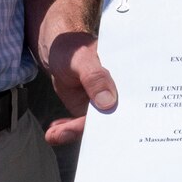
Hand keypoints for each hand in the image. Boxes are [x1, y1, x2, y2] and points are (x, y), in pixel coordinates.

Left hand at [40, 29, 117, 146]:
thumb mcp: (82, 60)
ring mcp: (100, 103)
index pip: (128, 104)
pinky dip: (66, 129)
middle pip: (111, 120)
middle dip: (92, 133)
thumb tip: (108, 103)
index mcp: (125, 80)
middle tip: (66, 133)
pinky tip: (53, 130)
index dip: (118, 119)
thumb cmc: (74, 47)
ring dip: (73, 132)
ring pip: (93, 125)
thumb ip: (95, 78)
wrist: (58, 48)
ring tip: (55, 133)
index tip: (100, 130)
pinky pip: (79, 123)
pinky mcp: (86, 108)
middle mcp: (116, 94)